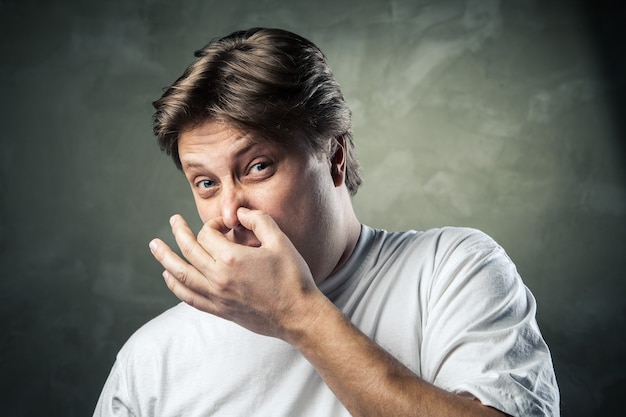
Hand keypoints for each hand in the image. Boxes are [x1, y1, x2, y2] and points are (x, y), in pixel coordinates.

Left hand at [149, 207, 322, 338]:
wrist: (298, 315)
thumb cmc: (292, 277)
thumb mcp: (280, 241)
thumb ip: (258, 220)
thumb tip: (239, 213)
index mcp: (232, 258)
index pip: (208, 233)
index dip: (214, 223)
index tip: (227, 224)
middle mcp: (218, 278)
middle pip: (188, 250)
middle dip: (179, 232)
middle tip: (173, 220)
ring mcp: (217, 296)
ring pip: (181, 275)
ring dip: (165, 258)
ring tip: (154, 246)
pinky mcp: (220, 310)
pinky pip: (189, 297)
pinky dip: (175, 285)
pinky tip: (169, 276)